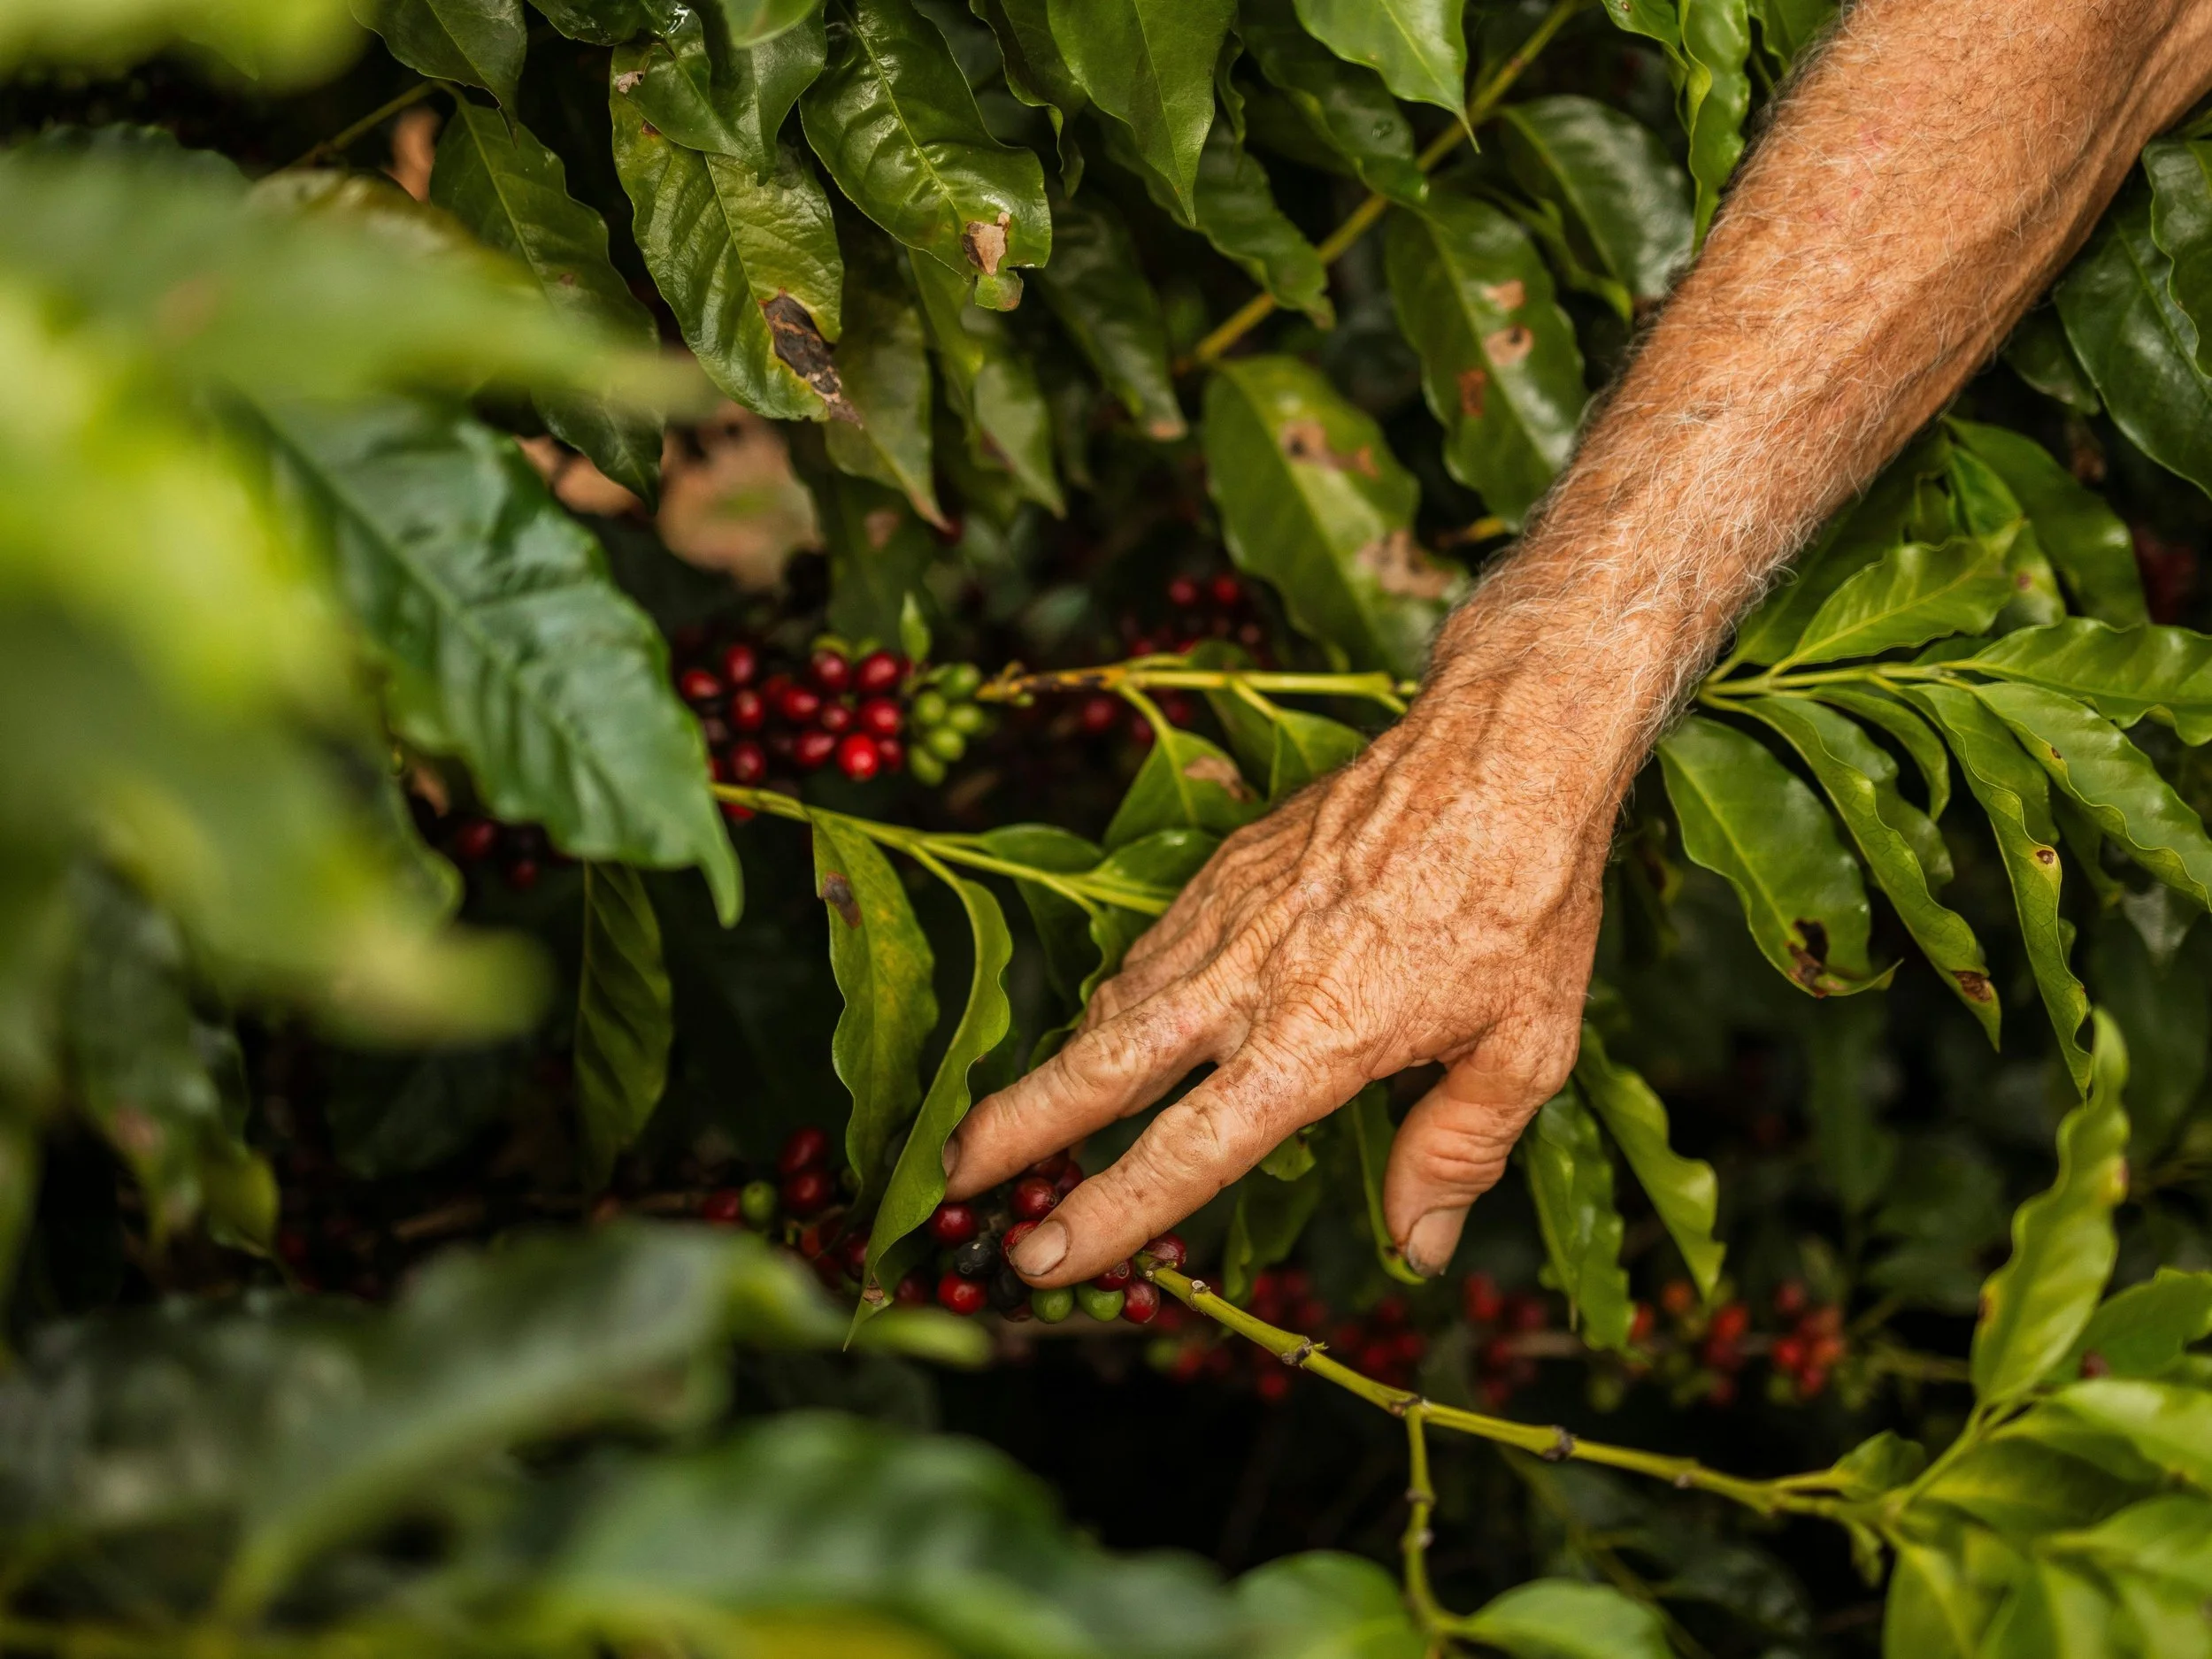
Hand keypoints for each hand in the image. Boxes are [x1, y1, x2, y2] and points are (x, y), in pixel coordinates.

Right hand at [941, 641, 1638, 1287]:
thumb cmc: (1528, 897)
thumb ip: (1456, 1152)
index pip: (1188, 1150)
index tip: (1044, 1258)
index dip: (1109, 1214)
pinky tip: (1113, 1030)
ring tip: (1009, 1126)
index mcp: (1317, 1037)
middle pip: (1098, 1067)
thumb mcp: (1524, 1045)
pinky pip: (1149, 951)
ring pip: (1113, 1003)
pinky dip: (1115, 1001)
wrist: (1502, 742)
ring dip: (1056, 1069)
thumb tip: (1413, 1249)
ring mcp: (1224, 914)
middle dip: (1013, 1130)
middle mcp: (1247, 977)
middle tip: (949, 1182)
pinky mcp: (1224, 868)